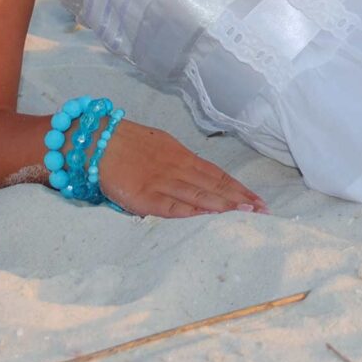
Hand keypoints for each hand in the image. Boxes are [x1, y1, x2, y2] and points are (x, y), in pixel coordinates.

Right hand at [98, 120, 268, 217]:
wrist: (98, 142)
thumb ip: (182, 162)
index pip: (218, 175)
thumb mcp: (163, 146)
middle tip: (263, 211)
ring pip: (199, 196)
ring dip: (223, 206)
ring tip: (245, 214)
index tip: (258, 200)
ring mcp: (162, 183)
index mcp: (183, 157)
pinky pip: (171, 206)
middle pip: (214, 186)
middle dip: (240, 200)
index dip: (239, 189)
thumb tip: (202, 175)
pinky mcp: (145, 197)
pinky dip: (191, 213)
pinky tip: (208, 219)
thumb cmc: (130, 143)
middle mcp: (178, 169)